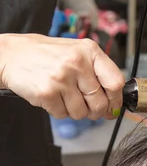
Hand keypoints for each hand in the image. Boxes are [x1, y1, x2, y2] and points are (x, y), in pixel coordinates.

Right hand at [0, 34, 124, 120]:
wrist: (12, 55)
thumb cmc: (47, 55)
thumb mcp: (77, 53)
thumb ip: (98, 74)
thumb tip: (114, 105)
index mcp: (89, 51)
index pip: (115, 82)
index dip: (116, 100)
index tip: (113, 106)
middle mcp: (77, 63)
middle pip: (99, 102)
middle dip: (94, 111)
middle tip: (85, 105)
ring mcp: (61, 78)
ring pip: (81, 112)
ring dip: (74, 111)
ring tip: (64, 96)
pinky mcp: (47, 92)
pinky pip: (62, 114)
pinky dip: (59, 110)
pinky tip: (52, 96)